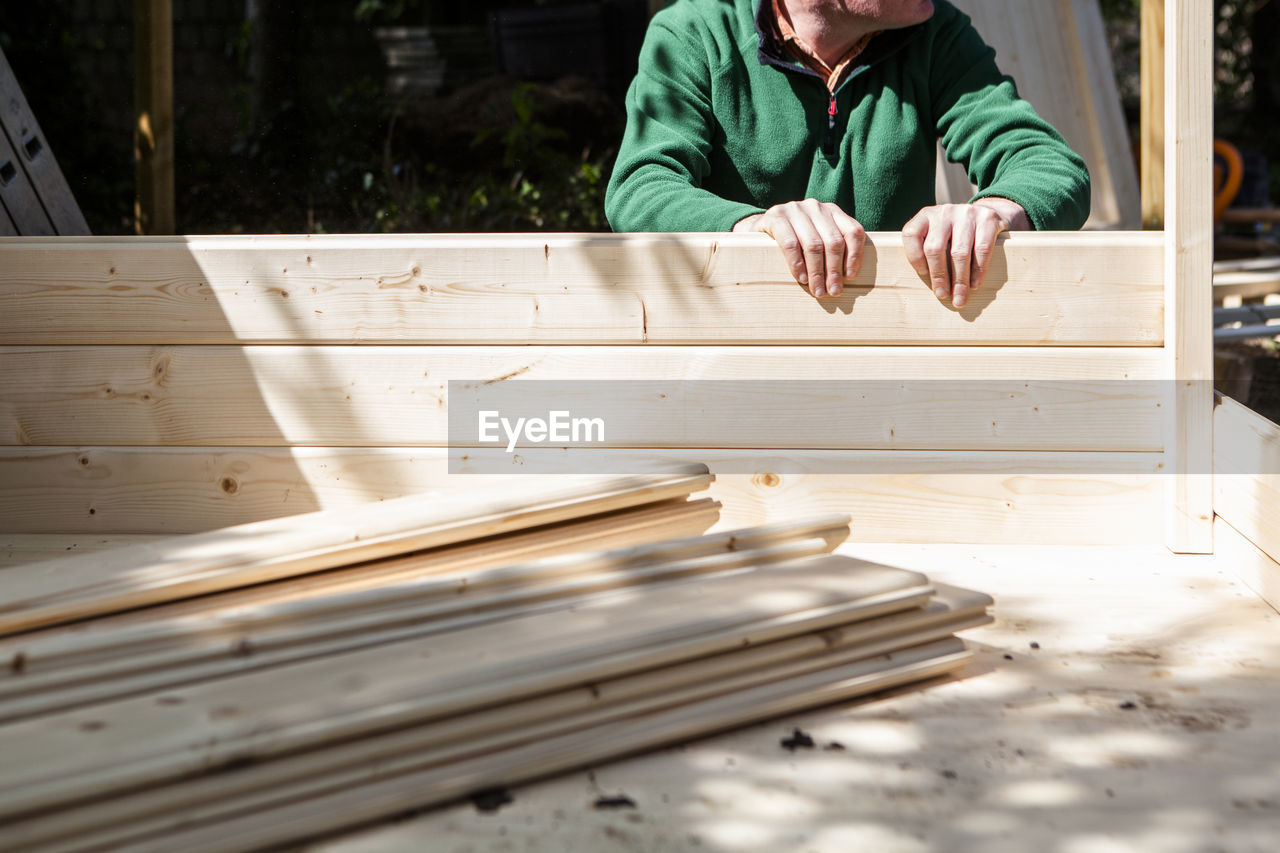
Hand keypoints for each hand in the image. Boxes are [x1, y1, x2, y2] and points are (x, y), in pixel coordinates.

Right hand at [733, 200, 865, 297]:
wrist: (758, 229)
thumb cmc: (794, 240)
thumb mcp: (816, 239)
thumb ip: (832, 249)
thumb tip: (848, 279)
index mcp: (832, 211)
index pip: (853, 231)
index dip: (855, 256)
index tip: (851, 278)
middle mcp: (816, 207)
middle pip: (833, 241)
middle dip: (834, 270)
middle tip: (833, 292)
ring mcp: (795, 209)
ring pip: (814, 245)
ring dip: (817, 272)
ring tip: (818, 291)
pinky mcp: (776, 217)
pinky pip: (790, 244)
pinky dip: (797, 264)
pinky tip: (801, 278)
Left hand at [901, 199, 1029, 307]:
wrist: (987, 214)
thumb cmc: (955, 233)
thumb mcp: (938, 235)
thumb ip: (928, 251)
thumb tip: (928, 287)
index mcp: (926, 215)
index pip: (911, 234)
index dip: (914, 256)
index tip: (922, 274)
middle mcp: (944, 212)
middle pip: (935, 248)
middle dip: (938, 276)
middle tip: (942, 295)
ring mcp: (966, 214)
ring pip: (959, 253)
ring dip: (959, 280)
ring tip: (960, 297)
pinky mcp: (987, 219)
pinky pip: (981, 250)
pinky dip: (978, 271)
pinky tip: (974, 284)